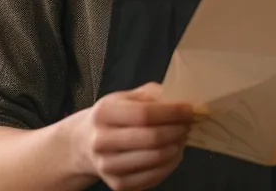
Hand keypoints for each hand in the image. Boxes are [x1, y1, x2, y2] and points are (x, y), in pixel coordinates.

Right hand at [70, 83, 195, 190]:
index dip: (172, 113)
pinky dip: (170, 165)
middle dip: (177, 130)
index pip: (144, 114)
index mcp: (104, 114)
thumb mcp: (125, 98)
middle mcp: (101, 142)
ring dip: (177, 147)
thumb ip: (151, 94)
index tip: (190, 109)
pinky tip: (174, 153)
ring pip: (155, 159)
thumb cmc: (112, 117)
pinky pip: (153, 177)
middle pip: (151, 139)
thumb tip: (180, 98)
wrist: (84, 144)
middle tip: (189, 124)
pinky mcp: (118, 184)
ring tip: (182, 137)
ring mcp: (108, 166)